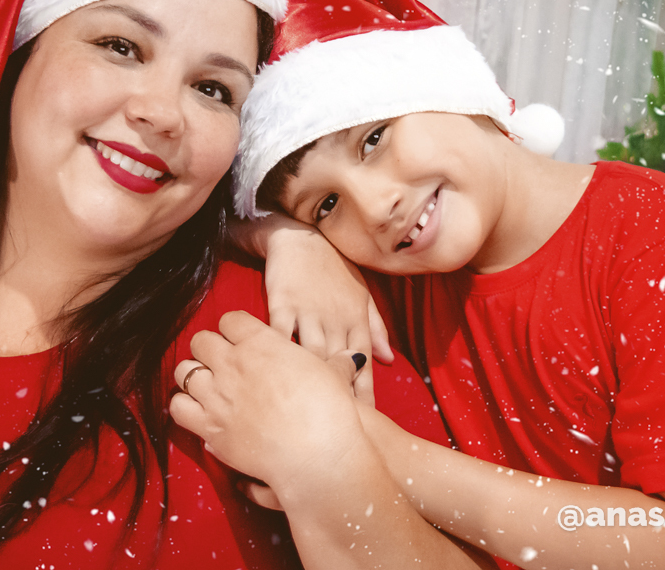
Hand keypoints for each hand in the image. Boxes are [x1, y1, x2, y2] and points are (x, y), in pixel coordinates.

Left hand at [170, 311, 369, 497]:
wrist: (317, 455)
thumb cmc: (330, 412)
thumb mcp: (335, 376)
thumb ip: (336, 363)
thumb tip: (353, 357)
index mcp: (261, 343)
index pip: (231, 320)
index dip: (235, 329)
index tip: (241, 340)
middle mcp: (233, 364)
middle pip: (201, 340)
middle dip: (209, 349)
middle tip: (221, 362)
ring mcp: (218, 395)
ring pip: (184, 372)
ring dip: (193, 376)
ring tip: (206, 385)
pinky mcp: (210, 428)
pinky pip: (178, 408)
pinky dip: (185, 407)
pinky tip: (199, 411)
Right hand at [255, 216, 392, 407]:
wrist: (301, 236)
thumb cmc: (334, 267)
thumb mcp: (362, 293)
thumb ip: (376, 327)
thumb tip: (391, 359)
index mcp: (356, 319)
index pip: (364, 364)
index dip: (365, 394)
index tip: (366, 421)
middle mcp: (336, 320)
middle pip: (340, 368)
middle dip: (340, 399)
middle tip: (336, 428)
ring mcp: (309, 313)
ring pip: (312, 357)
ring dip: (311, 384)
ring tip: (305, 413)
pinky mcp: (282, 304)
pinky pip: (280, 337)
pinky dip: (278, 358)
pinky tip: (274, 379)